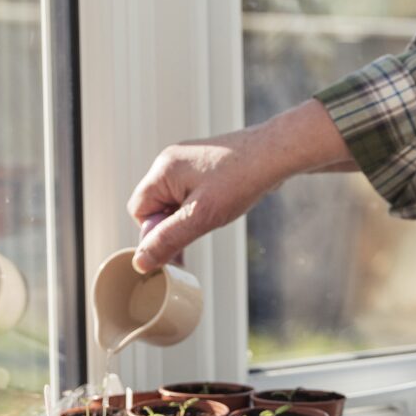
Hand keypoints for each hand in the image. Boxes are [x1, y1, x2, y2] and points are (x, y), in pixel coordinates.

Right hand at [127, 99, 353, 272]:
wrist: (277, 153)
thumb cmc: (241, 181)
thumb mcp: (202, 216)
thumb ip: (169, 239)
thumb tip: (141, 262)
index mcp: (162, 170)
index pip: (138, 211)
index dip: (154, 232)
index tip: (179, 243)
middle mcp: (170, 161)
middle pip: (154, 205)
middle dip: (172, 224)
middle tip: (199, 232)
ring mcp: (187, 160)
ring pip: (173, 200)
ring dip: (187, 217)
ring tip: (213, 217)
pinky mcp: (204, 164)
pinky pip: (189, 191)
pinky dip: (199, 205)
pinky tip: (219, 208)